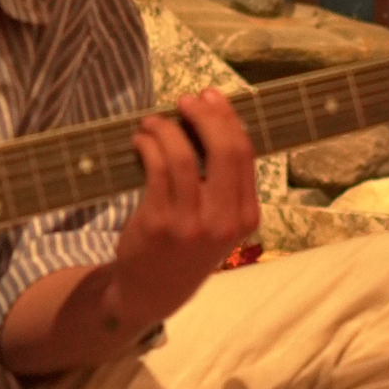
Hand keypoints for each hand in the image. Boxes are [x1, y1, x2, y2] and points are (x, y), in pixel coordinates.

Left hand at [105, 89, 260, 331]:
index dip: (226, 118)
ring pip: (184, 156)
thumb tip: (211, 118)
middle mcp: (225, 221)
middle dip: (204, 115)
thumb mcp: (220, 222)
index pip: (244, 153)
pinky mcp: (160, 223)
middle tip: (185, 100)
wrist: (153, 290)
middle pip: (224, 149)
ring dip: (166, 128)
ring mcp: (192, 223)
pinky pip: (156, 168)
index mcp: (247, 216)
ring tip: (152, 122)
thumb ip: (223, 181)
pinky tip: (141, 141)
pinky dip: (148, 145)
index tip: (209, 98)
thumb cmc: (186, 246)